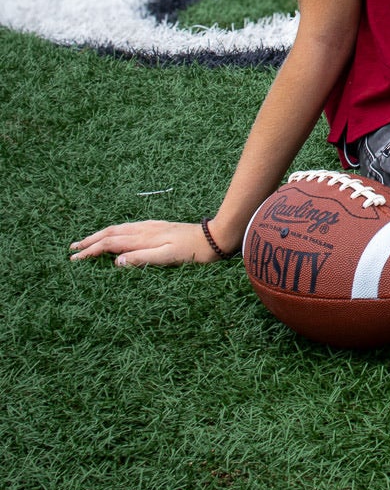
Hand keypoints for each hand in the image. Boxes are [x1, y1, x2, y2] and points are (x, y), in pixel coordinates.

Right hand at [69, 219, 223, 266]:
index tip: (75, 258)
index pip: (110, 244)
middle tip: (72, 248)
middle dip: (90, 241)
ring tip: (87, 240)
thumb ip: (143, 259)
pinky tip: (117, 234)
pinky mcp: (159, 227)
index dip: (91, 251)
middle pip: (111, 233)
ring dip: (101, 235)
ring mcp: (152, 227)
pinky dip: (115, 232)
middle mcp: (145, 229)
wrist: (216, 237)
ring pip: (119, 229)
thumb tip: (116, 262)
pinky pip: (129, 228)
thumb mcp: (169, 258)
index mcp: (144, 238)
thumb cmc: (195, 251)